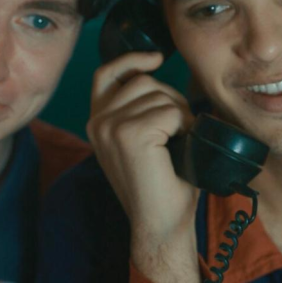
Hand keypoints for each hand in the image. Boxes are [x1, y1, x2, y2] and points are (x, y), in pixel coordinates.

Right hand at [87, 52, 201, 282]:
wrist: (161, 224)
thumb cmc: (162, 184)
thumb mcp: (146, 140)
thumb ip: (142, 110)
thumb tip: (160, 76)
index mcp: (97, 123)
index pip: (107, 74)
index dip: (130, 60)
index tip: (156, 58)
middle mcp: (97, 122)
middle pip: (142, 80)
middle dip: (170, 98)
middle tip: (179, 132)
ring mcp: (110, 127)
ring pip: (158, 94)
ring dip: (179, 114)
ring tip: (179, 143)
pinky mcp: (130, 134)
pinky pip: (169, 111)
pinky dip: (184, 126)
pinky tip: (180, 149)